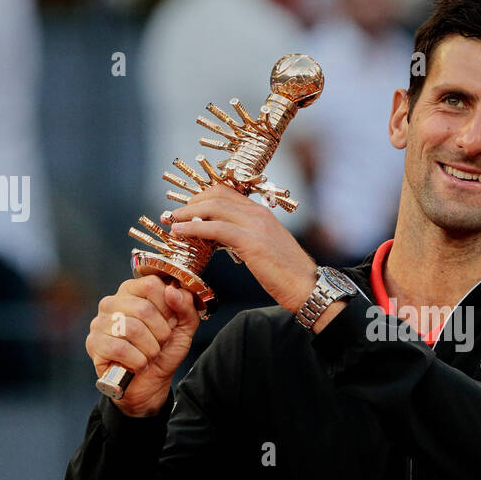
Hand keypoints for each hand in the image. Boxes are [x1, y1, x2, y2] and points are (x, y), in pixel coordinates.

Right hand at [86, 275, 199, 416]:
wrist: (151, 383)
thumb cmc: (164, 351)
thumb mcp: (184, 327)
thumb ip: (186, 305)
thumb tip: (172, 291)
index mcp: (133, 291)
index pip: (152, 284)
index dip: (168, 306)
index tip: (169, 321)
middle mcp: (112, 303)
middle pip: (144, 309)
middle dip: (161, 333)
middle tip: (160, 343)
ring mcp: (99, 323)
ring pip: (132, 329)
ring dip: (150, 349)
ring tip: (149, 354)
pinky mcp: (94, 344)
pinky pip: (119, 349)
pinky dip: (137, 361)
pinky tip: (139, 364)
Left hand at [162, 182, 318, 313]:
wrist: (308, 287)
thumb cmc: (287, 274)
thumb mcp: (265, 248)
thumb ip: (246, 238)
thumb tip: (224, 240)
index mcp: (262, 213)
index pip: (226, 193)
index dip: (201, 198)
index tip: (186, 210)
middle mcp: (258, 213)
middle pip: (216, 195)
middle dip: (190, 203)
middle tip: (174, 216)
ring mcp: (256, 225)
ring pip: (213, 207)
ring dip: (187, 213)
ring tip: (172, 222)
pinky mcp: (252, 242)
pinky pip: (215, 228)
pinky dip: (194, 228)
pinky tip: (180, 233)